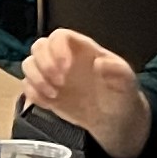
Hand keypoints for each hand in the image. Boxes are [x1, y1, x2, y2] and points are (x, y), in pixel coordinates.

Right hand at [20, 29, 147, 142]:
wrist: (117, 121)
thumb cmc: (122, 97)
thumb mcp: (128, 84)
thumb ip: (118, 71)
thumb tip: (100, 63)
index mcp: (84, 50)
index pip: (60, 36)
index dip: (57, 48)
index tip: (65, 67)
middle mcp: (65, 59)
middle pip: (39, 47)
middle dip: (43, 64)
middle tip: (58, 82)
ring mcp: (54, 76)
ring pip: (29, 65)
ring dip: (36, 79)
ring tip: (53, 95)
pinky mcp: (47, 92)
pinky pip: (28, 87)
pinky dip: (33, 95)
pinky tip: (49, 104)